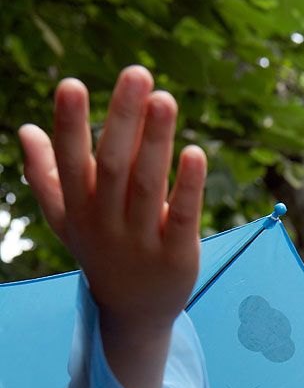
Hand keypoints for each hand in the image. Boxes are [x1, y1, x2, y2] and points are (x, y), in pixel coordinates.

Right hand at [18, 67, 205, 387]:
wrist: (134, 314)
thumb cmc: (101, 252)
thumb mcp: (68, 219)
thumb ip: (46, 176)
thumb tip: (25, 130)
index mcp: (79, 208)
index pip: (71, 162)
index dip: (70, 125)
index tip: (71, 85)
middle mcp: (108, 223)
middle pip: (114, 167)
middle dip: (124, 119)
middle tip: (138, 73)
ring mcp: (143, 242)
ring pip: (148, 187)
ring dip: (157, 142)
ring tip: (166, 99)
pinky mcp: (178, 256)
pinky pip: (183, 218)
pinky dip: (189, 186)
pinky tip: (194, 153)